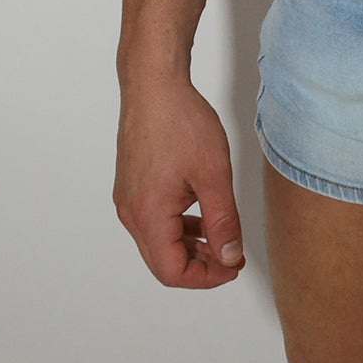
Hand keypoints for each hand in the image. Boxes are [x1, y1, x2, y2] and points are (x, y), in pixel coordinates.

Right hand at [114, 76, 246, 287]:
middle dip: (200, 265)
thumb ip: (223, 221)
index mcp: (148, 215)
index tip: (234, 265)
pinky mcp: (131, 185)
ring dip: (190, 246)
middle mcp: (131, 212)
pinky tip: (202, 214)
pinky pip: (154, 220)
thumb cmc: (180, 121)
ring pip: (158, 242)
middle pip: (162, 262)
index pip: (173, 272)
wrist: (154, 85)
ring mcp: (128, 199)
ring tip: (222, 236)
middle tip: (232, 256)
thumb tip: (230, 257)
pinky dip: (178, 226)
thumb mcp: (213, 174)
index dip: (206, 277)